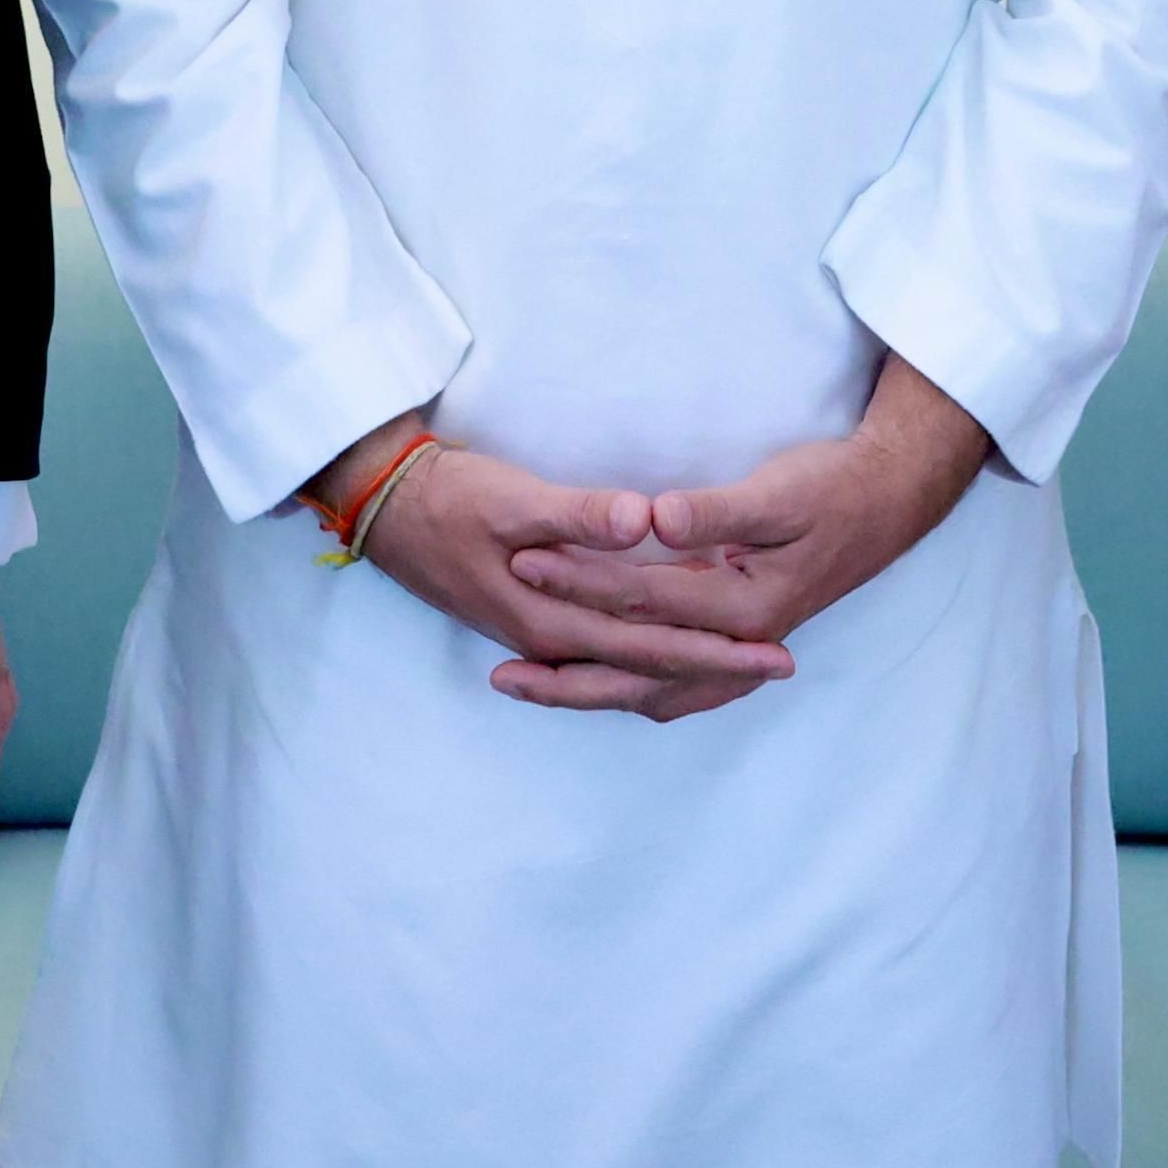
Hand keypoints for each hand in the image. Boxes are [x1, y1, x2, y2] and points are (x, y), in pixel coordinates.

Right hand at [314, 420, 791, 723]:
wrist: (385, 505)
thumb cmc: (449, 497)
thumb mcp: (513, 498)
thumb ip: (580, 515)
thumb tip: (643, 520)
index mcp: (554, 621)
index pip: (653, 646)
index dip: (716, 650)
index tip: (773, 650)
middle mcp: (552, 642)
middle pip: (649, 668)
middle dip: (718, 668)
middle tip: (781, 665)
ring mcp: (540, 636)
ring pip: (627, 670)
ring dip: (683, 667)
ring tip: (739, 666)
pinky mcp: (534, 620)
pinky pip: (603, 657)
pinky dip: (643, 662)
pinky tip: (666, 656)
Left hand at [503, 357, 995, 662]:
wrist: (886, 500)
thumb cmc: (830, 487)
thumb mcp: (777, 490)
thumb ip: (715, 510)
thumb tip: (658, 519)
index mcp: (745, 606)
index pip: (642, 600)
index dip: (579, 582)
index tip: (521, 563)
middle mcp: (741, 644)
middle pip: (638, 670)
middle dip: (567, 670)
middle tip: (500, 672)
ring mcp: (742, 653)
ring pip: (654, 690)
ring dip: (592, 692)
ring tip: (530, 690)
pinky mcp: (741, 647)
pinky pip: (676, 685)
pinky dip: (632, 689)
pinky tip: (600, 687)